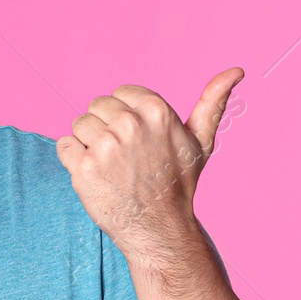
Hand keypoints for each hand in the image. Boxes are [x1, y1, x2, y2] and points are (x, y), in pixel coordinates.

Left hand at [55, 67, 242, 260]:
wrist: (159, 229)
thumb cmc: (178, 184)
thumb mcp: (201, 141)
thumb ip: (212, 102)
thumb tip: (236, 70)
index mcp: (156, 110)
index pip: (120, 93)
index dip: (125, 116)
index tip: (138, 140)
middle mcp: (130, 124)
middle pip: (96, 107)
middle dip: (106, 128)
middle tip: (124, 157)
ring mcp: (105, 146)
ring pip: (79, 125)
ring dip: (88, 144)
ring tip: (111, 167)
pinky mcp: (83, 167)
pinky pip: (64, 146)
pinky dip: (73, 160)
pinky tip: (95, 176)